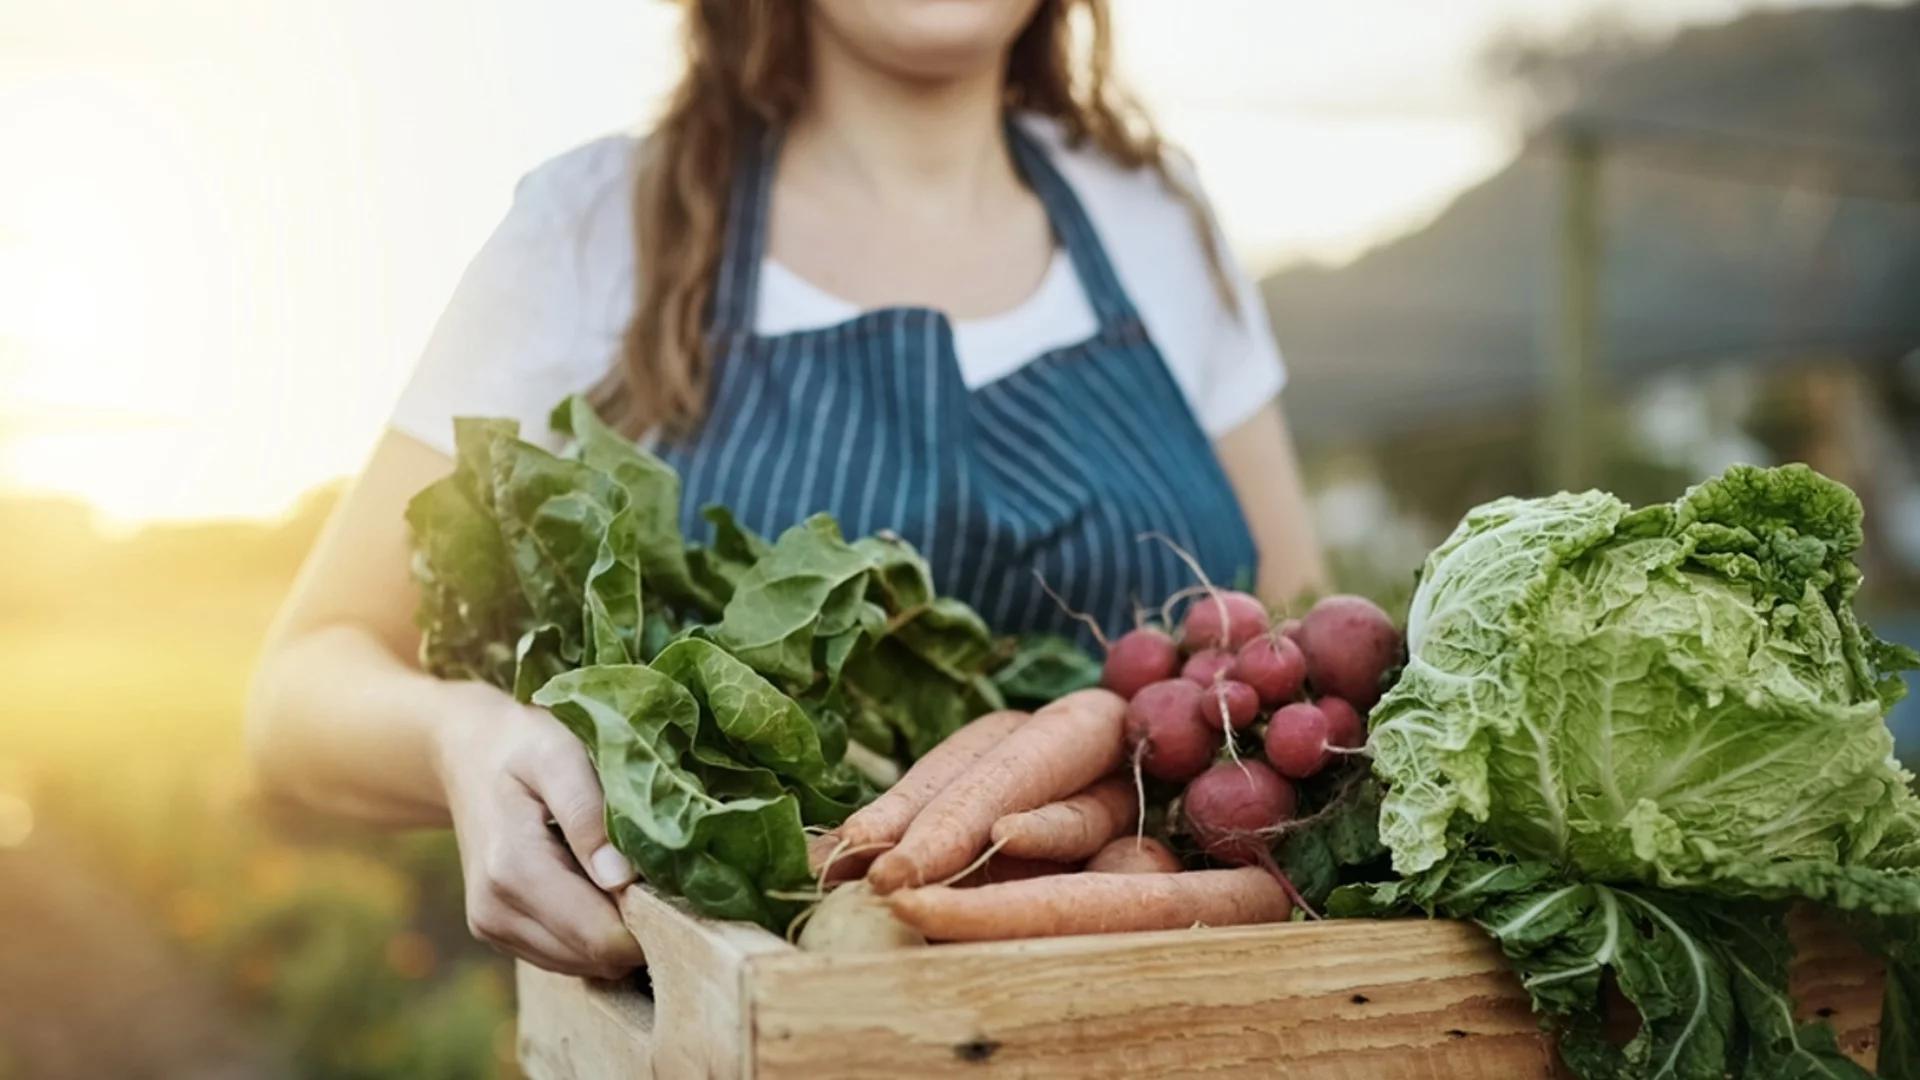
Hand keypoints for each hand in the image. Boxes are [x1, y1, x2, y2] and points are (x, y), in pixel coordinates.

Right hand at [433, 684, 646, 978]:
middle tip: (660, 874)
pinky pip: (563, 956)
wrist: (466, 753)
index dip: (650, 920)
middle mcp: (496, 911)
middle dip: (637, 927)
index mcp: (513, 870)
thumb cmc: (523, 746)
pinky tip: (596, 884)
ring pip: (582, 965)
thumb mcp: (559, 756)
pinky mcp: (498, 933)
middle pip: (595, 957)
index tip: (675, 883)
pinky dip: (590, 932)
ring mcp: (492, 928)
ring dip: (613, 931)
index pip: (599, 937)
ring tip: (623, 873)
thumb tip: (622, 878)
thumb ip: (588, 813)